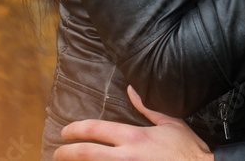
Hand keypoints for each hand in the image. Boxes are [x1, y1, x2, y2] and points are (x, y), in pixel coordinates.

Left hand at [55, 86, 211, 160]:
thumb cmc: (187, 150)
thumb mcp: (170, 123)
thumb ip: (147, 108)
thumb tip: (132, 89)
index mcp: (133, 136)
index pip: (94, 130)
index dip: (75, 130)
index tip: (65, 132)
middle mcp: (125, 156)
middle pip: (84, 153)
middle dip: (65, 153)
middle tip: (57, 153)